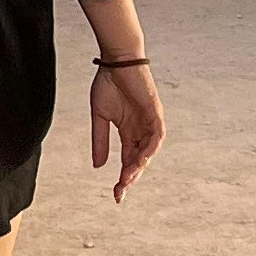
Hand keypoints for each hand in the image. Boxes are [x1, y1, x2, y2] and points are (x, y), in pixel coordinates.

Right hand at [89, 59, 163, 201]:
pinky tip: (143, 158)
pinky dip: (151, 147)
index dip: (123, 178)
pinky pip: (157, 134)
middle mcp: (141, 130)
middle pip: (139, 160)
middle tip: (121, 191)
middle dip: (131, 177)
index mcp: (128, 132)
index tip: (116, 195)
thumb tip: (98, 166)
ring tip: (129, 177)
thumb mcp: (100, 117)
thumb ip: (100, 141)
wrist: (116, 61)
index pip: (128, 161)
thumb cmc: (108, 84)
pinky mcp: (155, 112)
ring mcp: (149, 122)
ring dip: (140, 165)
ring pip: (149, 150)